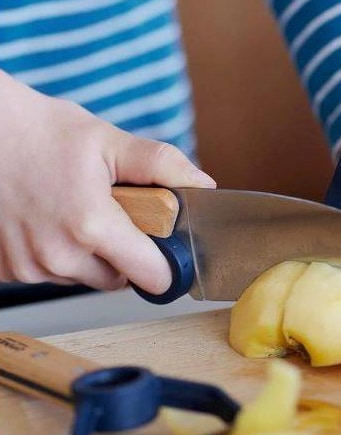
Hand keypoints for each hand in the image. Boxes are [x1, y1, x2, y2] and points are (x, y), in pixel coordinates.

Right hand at [0, 71, 214, 294]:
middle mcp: (58, 257)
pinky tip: (49, 223)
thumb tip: (203, 185)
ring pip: (85, 278)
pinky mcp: (8, 271)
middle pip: (119, 279)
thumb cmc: (40, 132)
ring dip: (90, 256)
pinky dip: (58, 256)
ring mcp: (29, 267)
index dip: (164, 264)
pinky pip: (52, 274)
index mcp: (91, 226)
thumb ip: (161, 165)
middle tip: (111, 216)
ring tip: (75, 214)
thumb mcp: (108, 141)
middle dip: (124, 254)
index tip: (164, 252)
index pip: (151, 276)